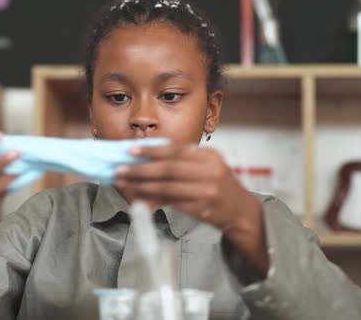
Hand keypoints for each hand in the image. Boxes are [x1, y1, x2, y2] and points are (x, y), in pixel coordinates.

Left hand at [114, 144, 259, 231]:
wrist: (241, 211)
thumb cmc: (219, 186)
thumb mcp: (207, 166)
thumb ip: (182, 162)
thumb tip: (147, 159)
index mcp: (209, 156)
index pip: (175, 150)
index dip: (151, 150)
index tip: (130, 150)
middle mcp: (209, 171)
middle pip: (168, 168)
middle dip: (140, 169)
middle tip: (120, 169)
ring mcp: (207, 190)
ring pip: (167, 186)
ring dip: (142, 185)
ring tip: (124, 184)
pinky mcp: (202, 208)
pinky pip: (171, 202)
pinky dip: (153, 199)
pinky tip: (139, 197)